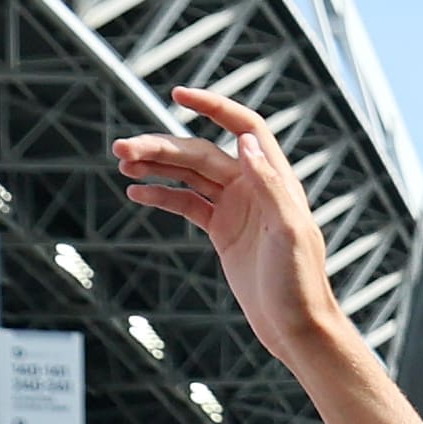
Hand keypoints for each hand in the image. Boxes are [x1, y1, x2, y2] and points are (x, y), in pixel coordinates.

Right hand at [112, 86, 354, 361]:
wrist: (297, 329)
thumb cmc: (300, 285)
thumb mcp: (289, 233)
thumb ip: (270, 186)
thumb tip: (245, 142)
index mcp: (275, 180)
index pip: (244, 127)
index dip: (214, 107)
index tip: (178, 94)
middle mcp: (255, 187)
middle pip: (202, 153)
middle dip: (162, 147)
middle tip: (121, 148)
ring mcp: (237, 208)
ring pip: (190, 175)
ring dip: (156, 166)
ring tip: (122, 162)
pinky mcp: (223, 231)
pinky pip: (188, 203)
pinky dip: (162, 195)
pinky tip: (136, 191)